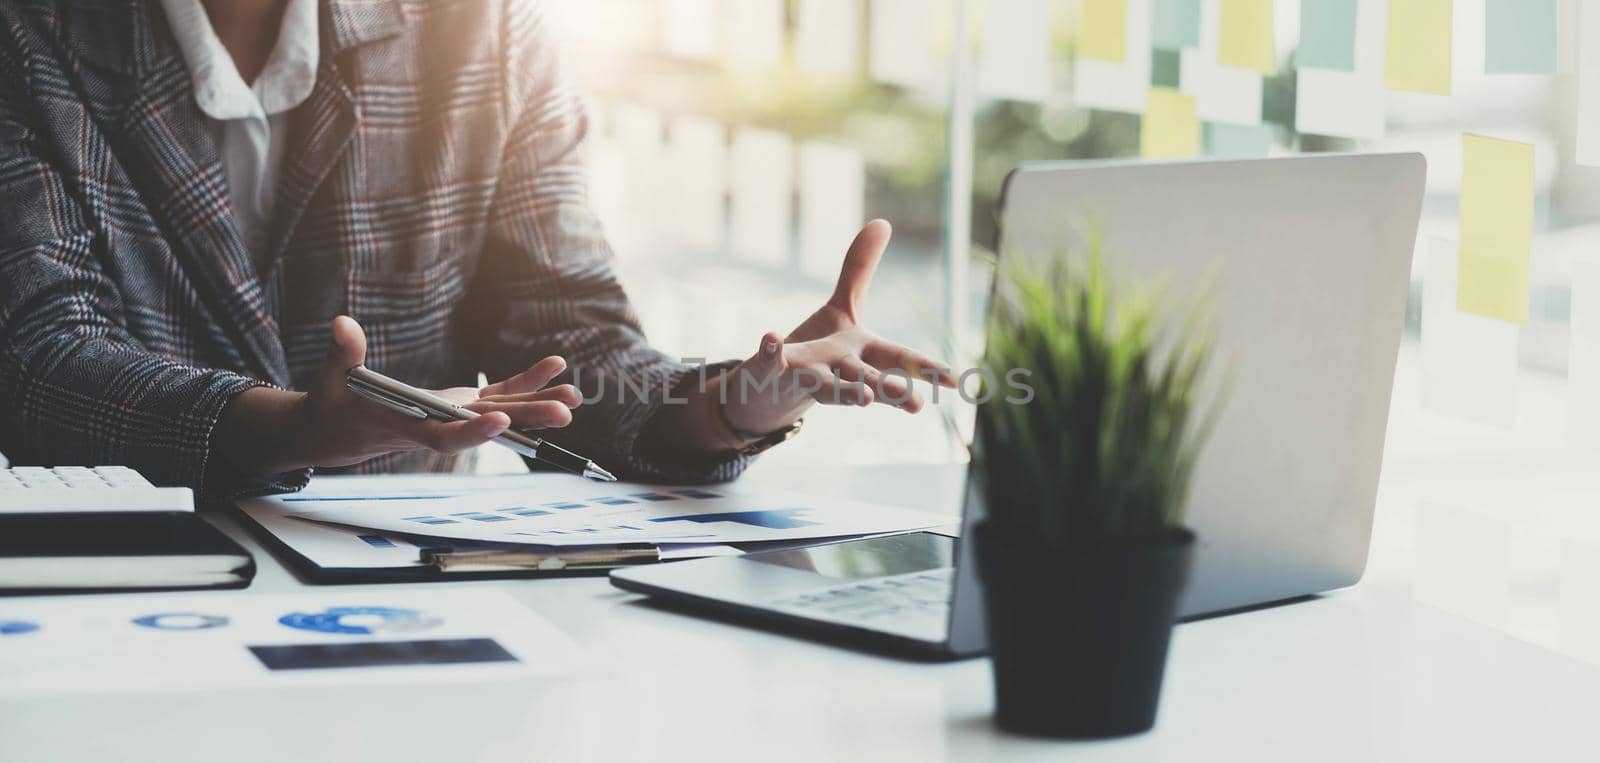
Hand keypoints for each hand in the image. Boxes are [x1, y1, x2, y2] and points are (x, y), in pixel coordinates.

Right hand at [217, 316, 580, 473]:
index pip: (445, 438)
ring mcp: (454, 414)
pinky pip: (498, 392)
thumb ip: (342, 355)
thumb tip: (341, 323)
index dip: (473, 433)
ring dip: (538, 403)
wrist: (341, 432)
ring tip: (574, 397)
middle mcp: (439, 425)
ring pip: (502, 411)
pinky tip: (556, 369)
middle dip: (527, 419)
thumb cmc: (333, 406)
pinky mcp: (460, 403)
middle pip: (487, 425)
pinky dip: (525, 381)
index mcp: (408, 428)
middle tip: (565, 412)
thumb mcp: (331, 381)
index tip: (501, 419)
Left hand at [720, 220, 957, 434]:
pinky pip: (772, 362)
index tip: (956, 380)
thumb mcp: (842, 307)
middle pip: (870, 380)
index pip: (901, 358)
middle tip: (915, 404)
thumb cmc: (819, 352)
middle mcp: (842, 370)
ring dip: (847, 393)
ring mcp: (809, 375)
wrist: (773, 387)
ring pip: (830, 388)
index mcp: (864, 355)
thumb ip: (859, 269)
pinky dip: (772, 352)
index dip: (928, 369)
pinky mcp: (775, 372)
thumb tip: (883, 222)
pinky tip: (771, 339)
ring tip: (866, 399)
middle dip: (892, 391)